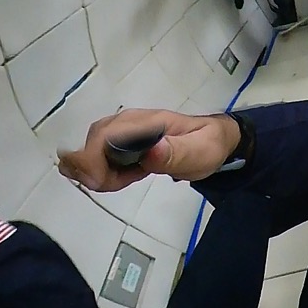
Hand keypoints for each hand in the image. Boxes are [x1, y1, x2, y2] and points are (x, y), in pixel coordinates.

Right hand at [57, 108, 239, 191]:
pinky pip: (101, 156)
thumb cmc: (208, 145)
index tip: (100, 182)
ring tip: (124, 182)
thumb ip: (176, 152)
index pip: (105, 134)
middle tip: (116, 185)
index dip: (92, 159)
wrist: (215, 140)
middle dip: (93, 169)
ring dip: (98, 171)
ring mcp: (125, 132)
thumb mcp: (200, 151)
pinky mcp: (124, 143)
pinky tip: (122, 178)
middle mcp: (130, 123)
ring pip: (93, 150)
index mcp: (147, 121)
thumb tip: (149, 152)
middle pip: (93, 143)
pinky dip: (103, 171)